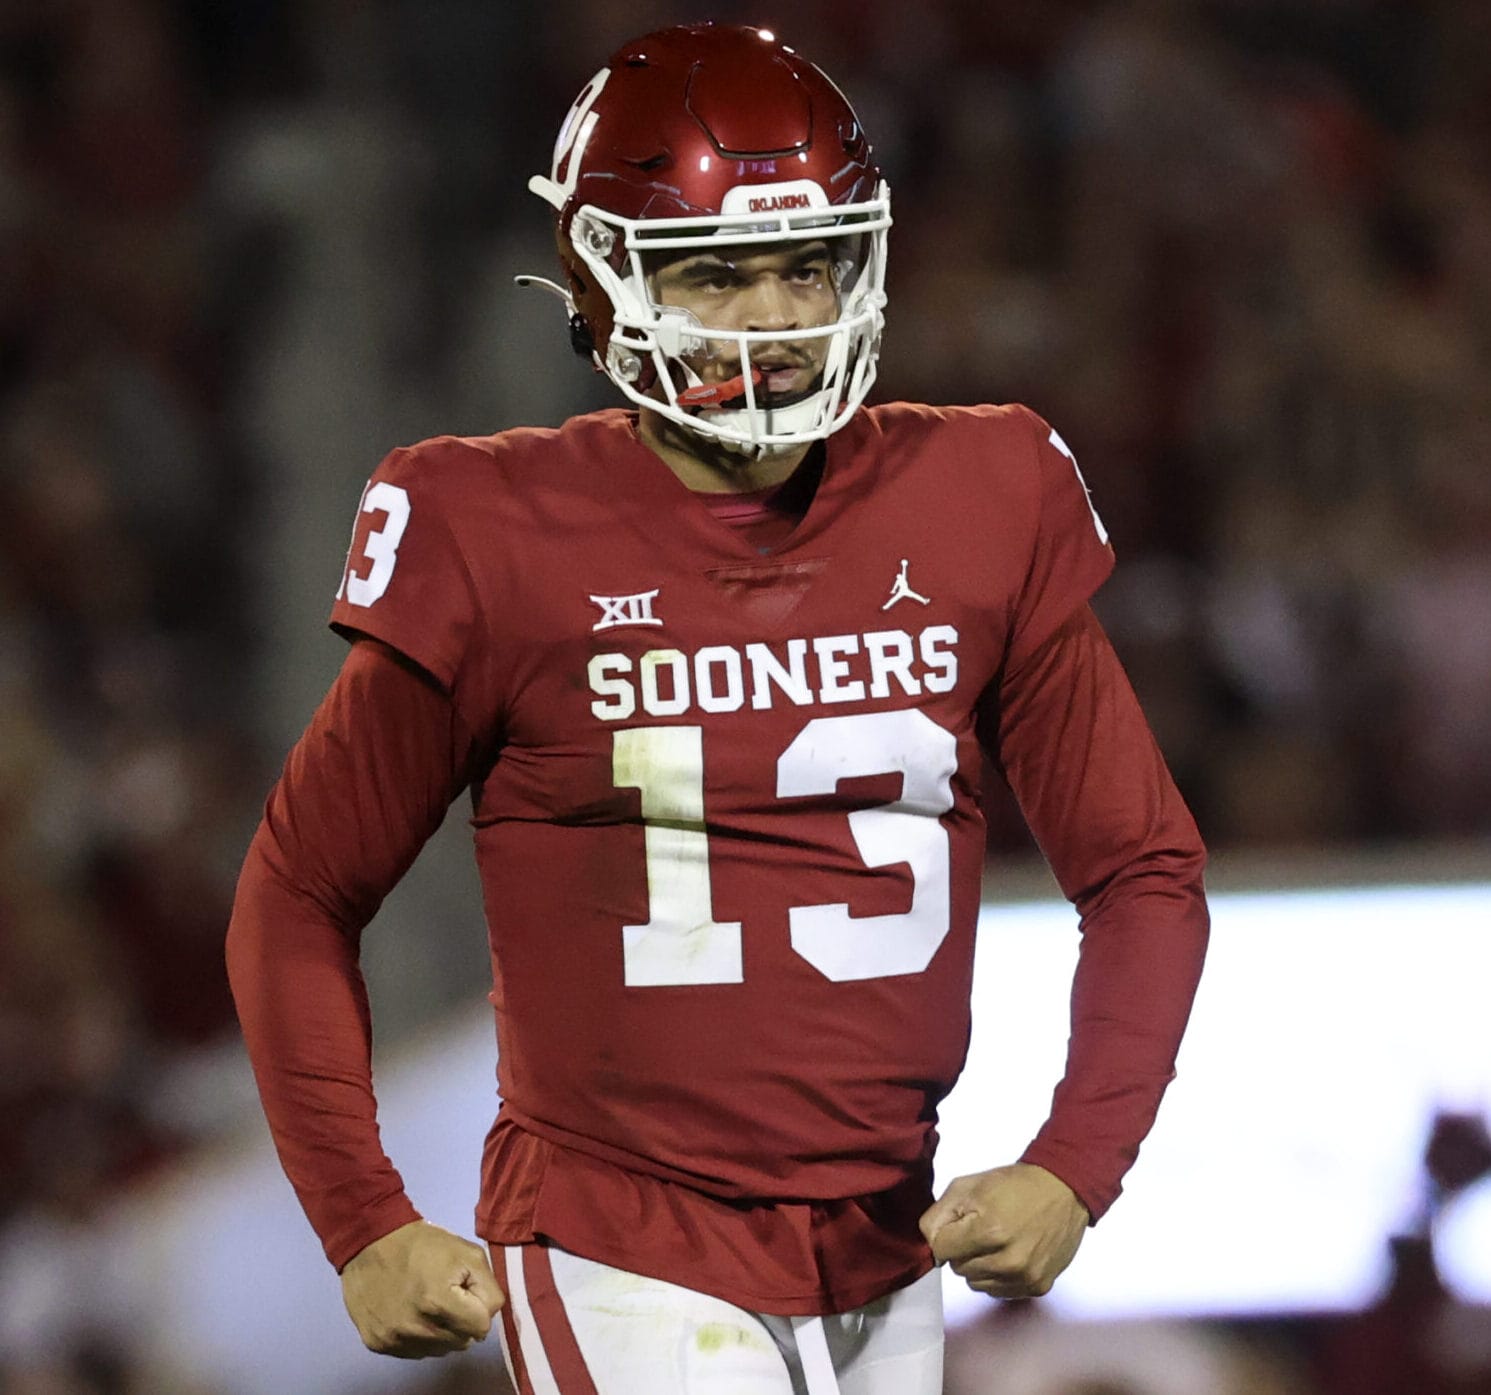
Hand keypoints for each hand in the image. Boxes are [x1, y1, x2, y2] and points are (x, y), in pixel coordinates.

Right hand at [340, 1220, 504, 1358]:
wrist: (371, 1243)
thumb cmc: (423, 1245)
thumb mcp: (468, 1253)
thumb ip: (489, 1287)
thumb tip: (487, 1316)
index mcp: (439, 1303)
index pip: (482, 1328)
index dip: (479, 1308)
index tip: (466, 1292)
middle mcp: (417, 1329)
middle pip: (462, 1342)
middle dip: (462, 1321)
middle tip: (448, 1296)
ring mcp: (395, 1340)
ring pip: (440, 1350)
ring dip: (442, 1331)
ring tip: (429, 1304)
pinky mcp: (378, 1344)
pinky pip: (415, 1351)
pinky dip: (419, 1336)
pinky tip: (411, 1312)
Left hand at [919, 1163, 1088, 1298]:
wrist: (1063, 1190)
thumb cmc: (1013, 1185)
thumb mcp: (968, 1185)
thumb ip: (939, 1214)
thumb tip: (929, 1244)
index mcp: (988, 1231)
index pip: (940, 1250)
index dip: (946, 1234)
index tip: (959, 1224)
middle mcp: (1007, 1261)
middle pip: (957, 1268)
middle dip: (962, 1249)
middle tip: (981, 1230)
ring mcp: (1024, 1277)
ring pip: (976, 1283)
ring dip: (979, 1266)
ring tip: (996, 1242)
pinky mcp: (1037, 1287)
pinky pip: (998, 1291)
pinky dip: (998, 1276)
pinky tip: (1010, 1254)